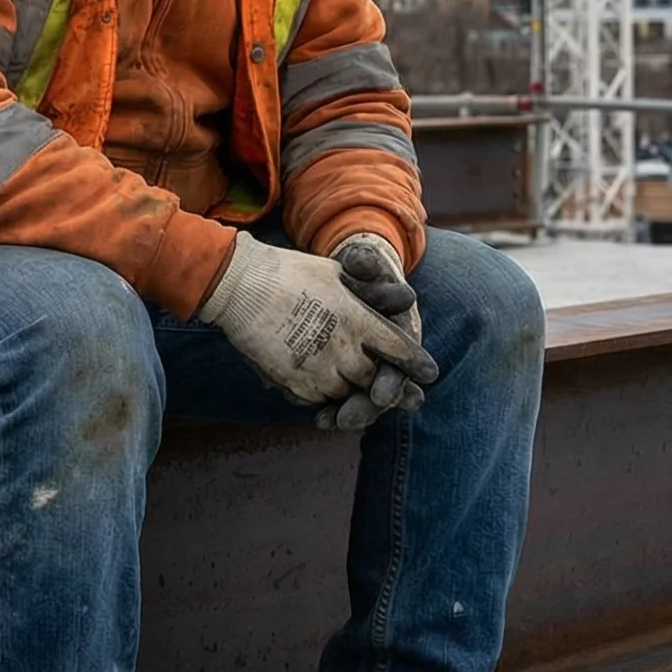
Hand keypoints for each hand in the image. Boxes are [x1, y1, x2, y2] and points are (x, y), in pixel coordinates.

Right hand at [198, 232, 438, 409]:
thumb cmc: (290, 271)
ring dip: (349, 387)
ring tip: (342, 375)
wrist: (241, 285)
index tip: (430, 373)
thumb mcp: (336, 273)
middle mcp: (344, 349)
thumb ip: (367, 293)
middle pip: (375, 378)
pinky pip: (318, 400)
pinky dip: (322, 394)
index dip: (416, 363)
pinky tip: (317, 379)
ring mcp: (319, 370)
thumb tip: (401, 298)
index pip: (399, 350)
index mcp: (358, 320)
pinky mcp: (295, 383)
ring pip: (347, 393)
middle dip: (380, 381)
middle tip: (386, 383)